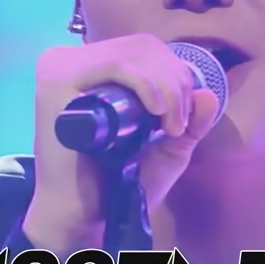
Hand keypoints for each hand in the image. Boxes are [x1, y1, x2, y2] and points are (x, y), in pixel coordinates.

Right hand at [21, 33, 221, 255]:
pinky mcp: (56, 83)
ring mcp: (59, 68)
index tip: (183, 116)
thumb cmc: (118, 183)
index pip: (142, 49)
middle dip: (175, 81)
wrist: (85, 217)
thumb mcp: (165, 148)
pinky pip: (113, 64)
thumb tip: (208, 94)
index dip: (174, 74)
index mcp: (92, 68)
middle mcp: (70, 60)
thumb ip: (189, 123)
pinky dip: (144, 83)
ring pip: (131, 53)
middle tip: (178, 125)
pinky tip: (156, 111)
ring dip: (166, 86)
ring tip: (169, 126)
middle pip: (140, 46)